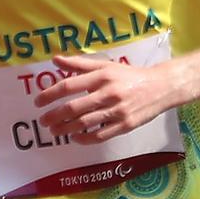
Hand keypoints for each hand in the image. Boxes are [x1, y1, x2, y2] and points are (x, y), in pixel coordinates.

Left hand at [33, 55, 171, 143]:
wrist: (160, 87)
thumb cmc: (129, 75)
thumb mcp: (105, 66)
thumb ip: (79, 64)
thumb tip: (55, 60)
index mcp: (101, 76)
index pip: (69, 86)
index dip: (50, 94)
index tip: (38, 102)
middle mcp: (108, 93)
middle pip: (74, 107)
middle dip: (54, 116)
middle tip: (43, 121)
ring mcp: (117, 110)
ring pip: (85, 123)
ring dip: (66, 129)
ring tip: (55, 131)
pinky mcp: (125, 125)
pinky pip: (101, 135)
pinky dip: (85, 138)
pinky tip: (75, 138)